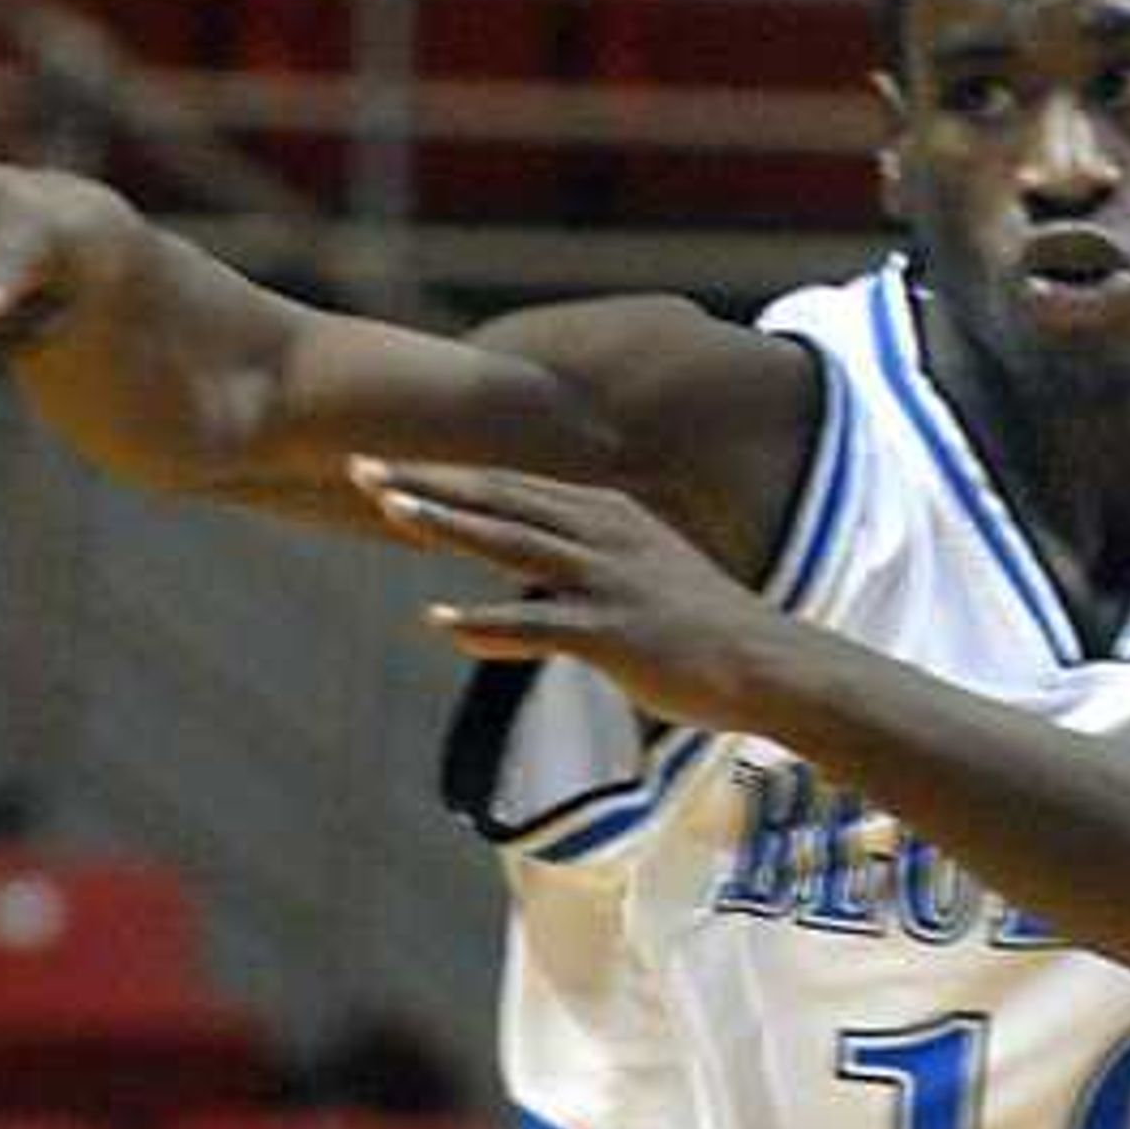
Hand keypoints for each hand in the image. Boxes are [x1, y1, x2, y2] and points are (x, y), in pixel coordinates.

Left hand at [355, 457, 764, 716]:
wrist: (769, 665)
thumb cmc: (700, 634)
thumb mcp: (632, 589)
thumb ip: (568, 588)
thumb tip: (506, 614)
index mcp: (606, 517)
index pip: (512, 487)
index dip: (449, 474)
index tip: (392, 463)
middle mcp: (602, 535)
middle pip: (499, 499)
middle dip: (428, 481)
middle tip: (361, 466)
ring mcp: (607, 580)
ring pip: (511, 543)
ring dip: (447, 523)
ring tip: (388, 509)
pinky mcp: (613, 632)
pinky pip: (538, 623)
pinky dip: (485, 621)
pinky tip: (438, 620)